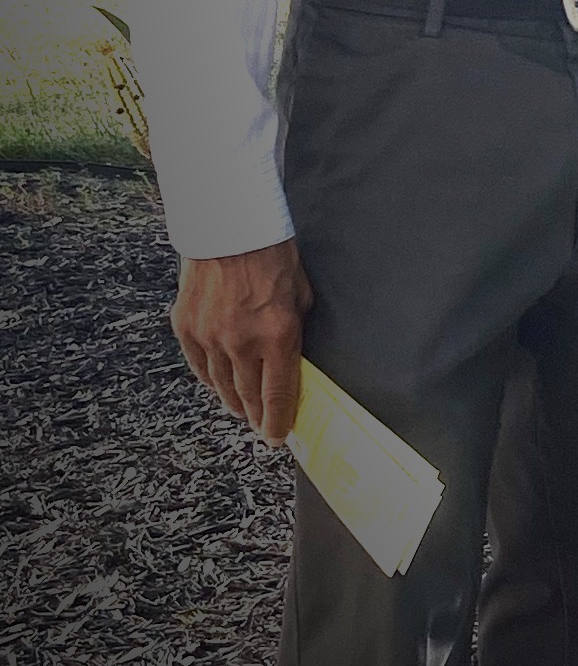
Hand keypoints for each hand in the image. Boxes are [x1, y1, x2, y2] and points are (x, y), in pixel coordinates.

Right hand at [172, 240, 313, 441]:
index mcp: (277, 335)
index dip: (279, 421)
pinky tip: (219, 387)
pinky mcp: (186, 328)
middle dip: (258, 416)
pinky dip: (210, 380)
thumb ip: (296, 331)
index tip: (279, 436)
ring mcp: (210, 337)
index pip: (278, 394)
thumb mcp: (302, 295)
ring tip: (243, 411)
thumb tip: (294, 359)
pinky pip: (199, 366)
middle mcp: (241, 342)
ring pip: (221, 386)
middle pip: (248, 395)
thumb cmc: (273, 254)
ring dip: (234, 402)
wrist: (229, 228)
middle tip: (263, 427)